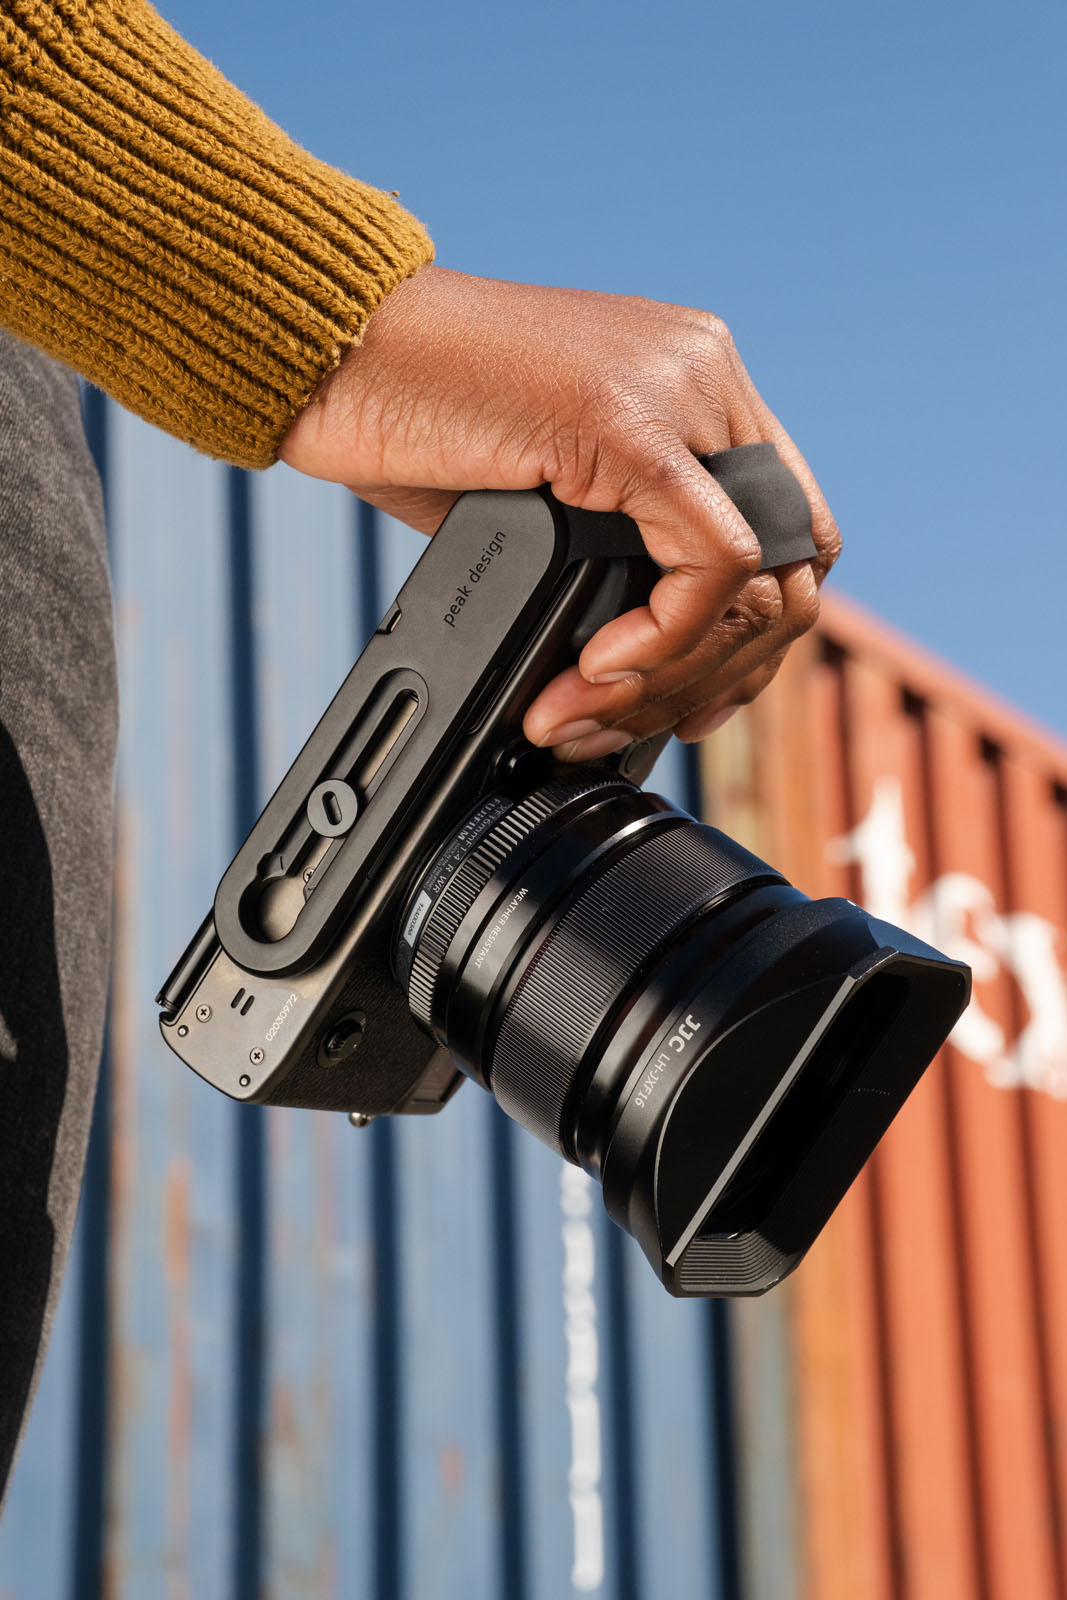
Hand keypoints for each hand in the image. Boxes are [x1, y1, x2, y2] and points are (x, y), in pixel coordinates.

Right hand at [279, 266, 839, 758]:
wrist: (330, 347)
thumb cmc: (409, 417)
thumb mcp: (540, 489)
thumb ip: (610, 541)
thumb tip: (642, 653)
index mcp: (694, 385)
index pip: (782, 532)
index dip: (746, 637)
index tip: (681, 702)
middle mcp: (704, 376)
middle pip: (795, 565)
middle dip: (721, 675)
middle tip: (628, 725)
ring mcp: (677, 391)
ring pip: (765, 576)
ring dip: (681, 675)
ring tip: (587, 712)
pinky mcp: (631, 421)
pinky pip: (710, 564)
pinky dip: (664, 641)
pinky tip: (594, 670)